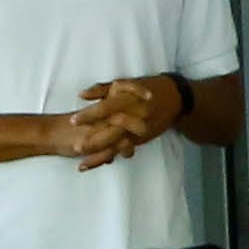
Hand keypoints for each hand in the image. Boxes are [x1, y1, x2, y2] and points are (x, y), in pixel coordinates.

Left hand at [65, 75, 180, 166]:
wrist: (176, 99)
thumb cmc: (148, 87)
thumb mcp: (125, 83)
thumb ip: (101, 89)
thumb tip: (81, 95)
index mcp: (129, 100)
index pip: (106, 108)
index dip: (89, 115)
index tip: (72, 121)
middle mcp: (135, 117)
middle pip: (112, 131)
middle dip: (94, 141)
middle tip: (75, 147)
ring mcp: (139, 131)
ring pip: (118, 146)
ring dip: (101, 155)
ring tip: (82, 162)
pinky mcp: (141, 140)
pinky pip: (123, 151)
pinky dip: (109, 158)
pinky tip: (96, 164)